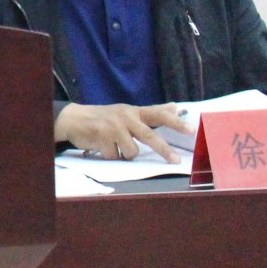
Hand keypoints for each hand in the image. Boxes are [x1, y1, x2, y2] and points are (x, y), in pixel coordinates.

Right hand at [54, 102, 189, 161]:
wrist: (75, 119)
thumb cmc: (106, 117)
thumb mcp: (129, 112)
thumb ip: (152, 112)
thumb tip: (175, 106)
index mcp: (134, 111)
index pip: (158, 115)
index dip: (176, 122)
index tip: (191, 130)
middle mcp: (125, 118)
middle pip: (149, 136)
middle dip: (164, 150)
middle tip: (176, 161)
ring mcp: (113, 128)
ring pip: (131, 151)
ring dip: (125, 154)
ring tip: (116, 146)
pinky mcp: (101, 138)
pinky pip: (115, 156)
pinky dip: (111, 156)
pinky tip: (104, 147)